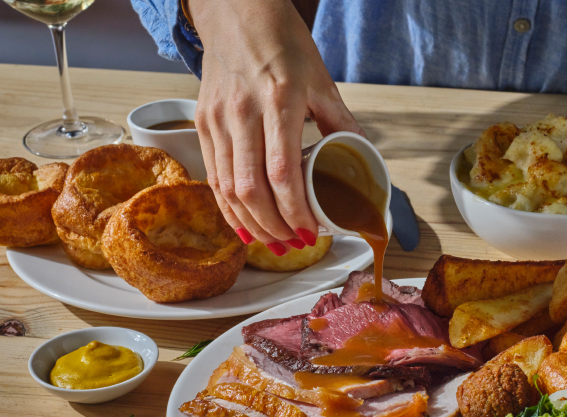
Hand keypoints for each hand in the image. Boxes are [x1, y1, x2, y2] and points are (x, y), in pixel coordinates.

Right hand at [188, 0, 362, 253]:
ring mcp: (218, 119)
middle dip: (274, 227)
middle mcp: (243, 113)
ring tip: (273, 243)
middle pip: (251, 189)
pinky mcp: (202, 123)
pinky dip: (228, 208)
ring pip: (227, 188)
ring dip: (250, 224)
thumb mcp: (322, 80)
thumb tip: (364, 158)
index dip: (295, 211)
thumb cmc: (282, 44)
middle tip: (294, 244)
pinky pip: (213, 176)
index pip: (282, 173)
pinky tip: (244, 225)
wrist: (237, 12)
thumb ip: (341, 122)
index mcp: (279, 102)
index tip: (311, 231)